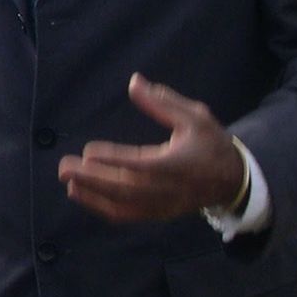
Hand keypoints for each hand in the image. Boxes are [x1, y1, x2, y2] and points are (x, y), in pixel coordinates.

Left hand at [56, 74, 244, 222]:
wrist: (232, 180)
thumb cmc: (211, 143)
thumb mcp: (194, 116)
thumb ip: (162, 102)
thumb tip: (134, 82)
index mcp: (178, 163)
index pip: (142, 164)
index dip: (115, 160)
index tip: (89, 151)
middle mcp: (168, 189)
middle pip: (126, 188)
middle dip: (93, 179)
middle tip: (64, 167)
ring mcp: (162, 205)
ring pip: (123, 205)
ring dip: (92, 195)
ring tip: (67, 181)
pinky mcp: (157, 214)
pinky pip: (127, 215)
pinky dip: (101, 208)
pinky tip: (80, 194)